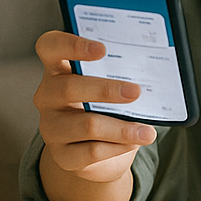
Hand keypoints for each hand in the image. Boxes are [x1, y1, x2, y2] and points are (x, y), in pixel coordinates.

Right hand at [33, 30, 155, 184]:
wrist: (92, 155)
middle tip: (135, 91)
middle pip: (69, 88)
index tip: (101, 49)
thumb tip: (152, 73)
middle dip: (105, 90)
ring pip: (87, 125)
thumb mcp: (104, 87)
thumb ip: (117, 75)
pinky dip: (118, 147)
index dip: (71, 45)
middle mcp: (47, 96)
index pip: (50, 47)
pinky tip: (133, 142)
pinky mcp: (62, 155)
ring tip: (147, 131)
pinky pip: (92, 151)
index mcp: (57, 69)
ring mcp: (51, 127)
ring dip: (122, 128)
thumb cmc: (103, 108)